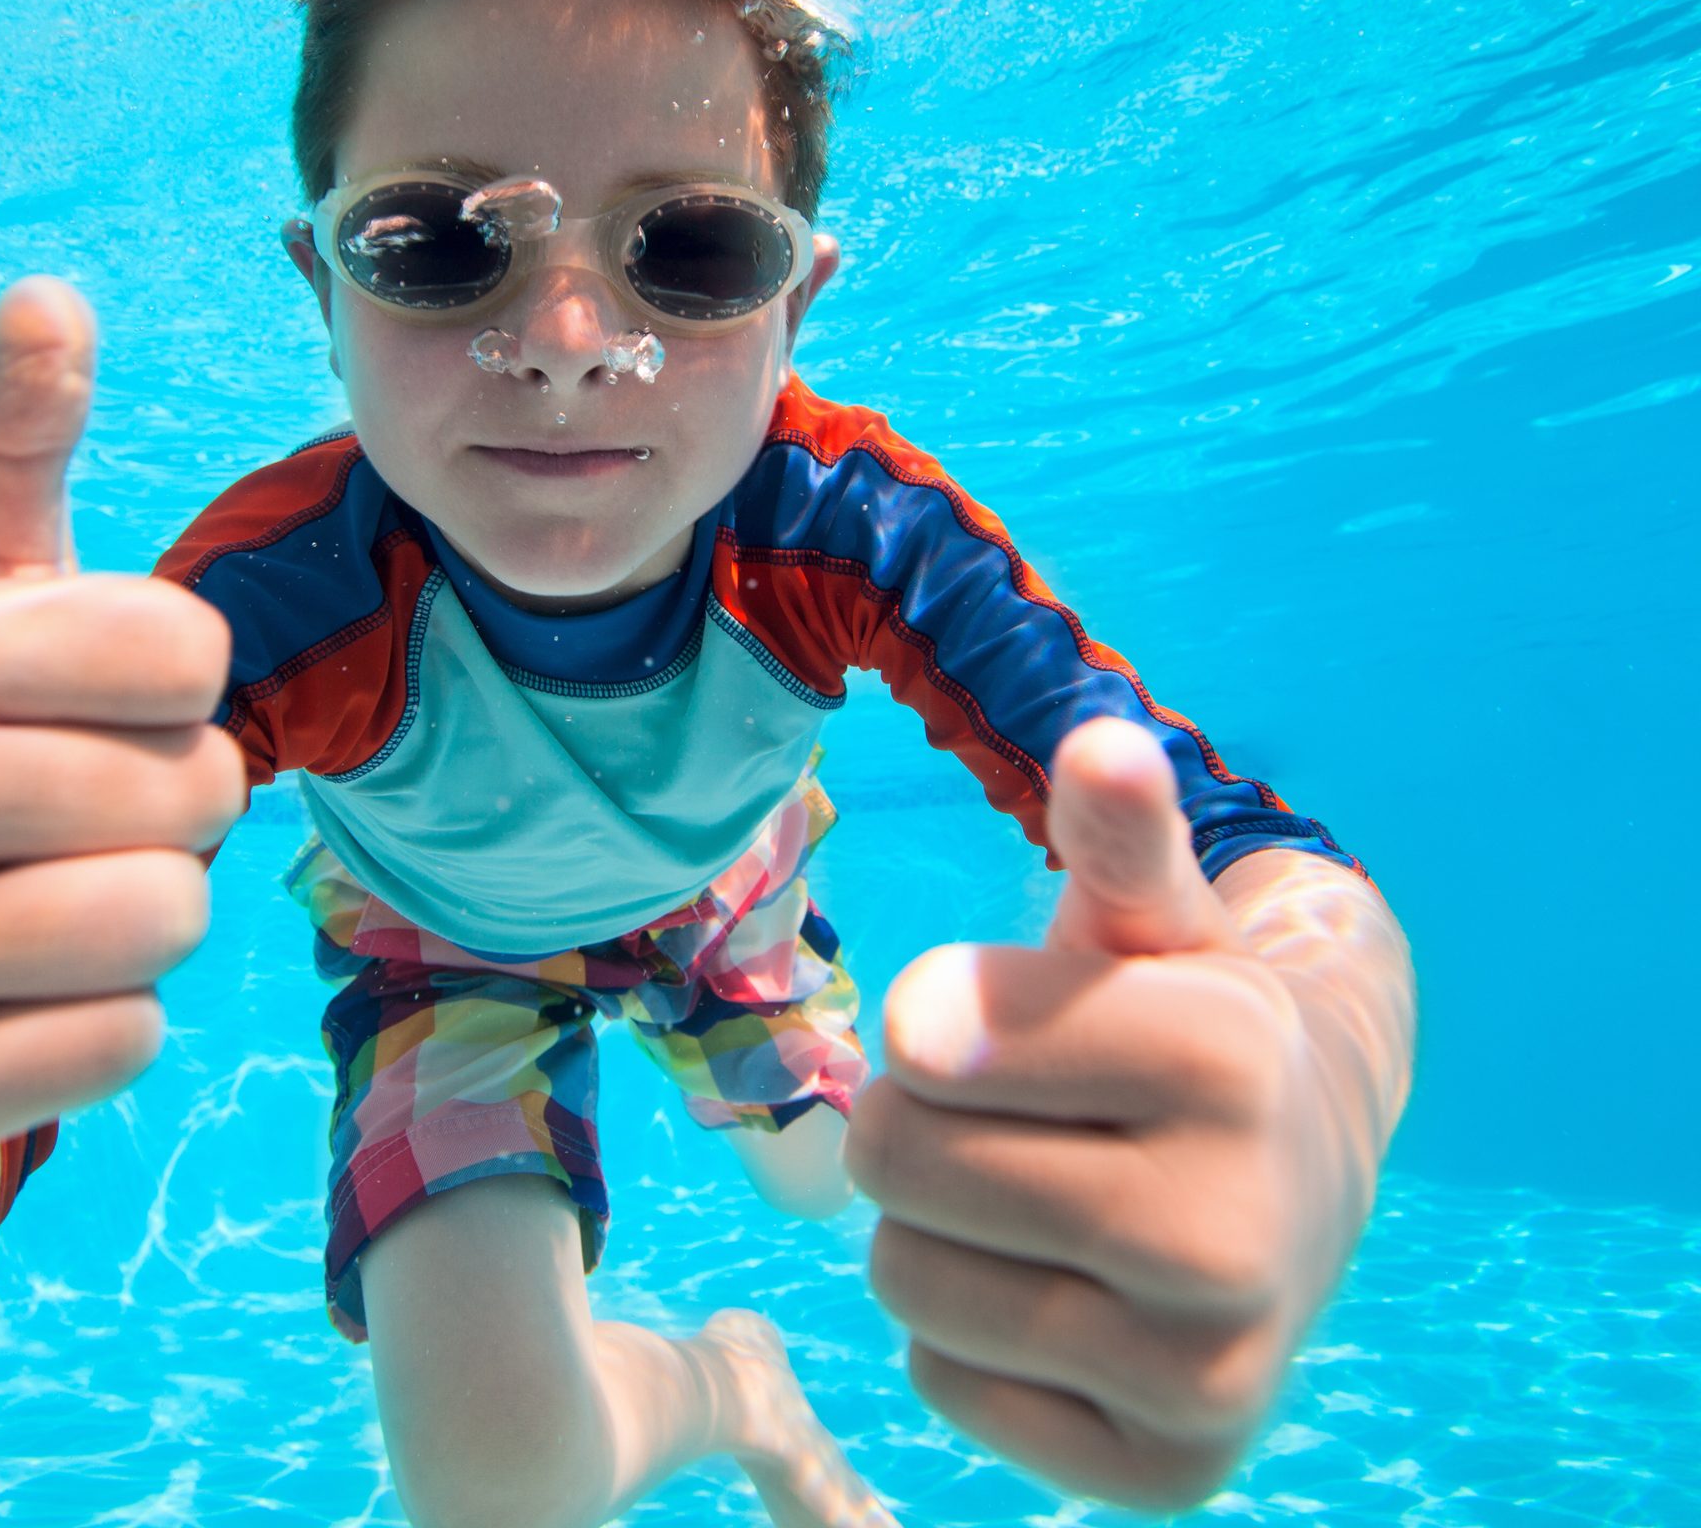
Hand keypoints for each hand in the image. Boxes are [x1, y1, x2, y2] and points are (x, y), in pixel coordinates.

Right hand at [0, 278, 242, 1148]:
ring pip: (159, 923)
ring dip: (152, 926)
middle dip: (180, 821)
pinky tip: (16, 1014)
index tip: (104, 713)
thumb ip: (20, 452)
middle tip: (86, 830)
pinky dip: (107, 1036)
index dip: (188, 695)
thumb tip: (48, 290)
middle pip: (192, 794)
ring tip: (59, 910)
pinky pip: (114, 1049)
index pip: (189, 648)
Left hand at [846, 717, 1410, 1508]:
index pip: (925, 1037)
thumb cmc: (1184, 1025)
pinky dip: (967, 1329)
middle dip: (917, 1119)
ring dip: (933, 1226)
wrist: (1303, 1180)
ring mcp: (1209, 1372)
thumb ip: (1118, 838)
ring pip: (903, 1278)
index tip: (983, 1018)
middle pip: (893, 1160)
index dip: (931, 1018)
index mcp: (1230, 1057)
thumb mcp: (1155, 920)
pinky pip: (941, 1379)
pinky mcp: (1168, 1471)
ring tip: (1029, 1194)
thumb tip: (1103, 742)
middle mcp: (1235, 1230)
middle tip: (1004, 1113)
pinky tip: (1058, 1287)